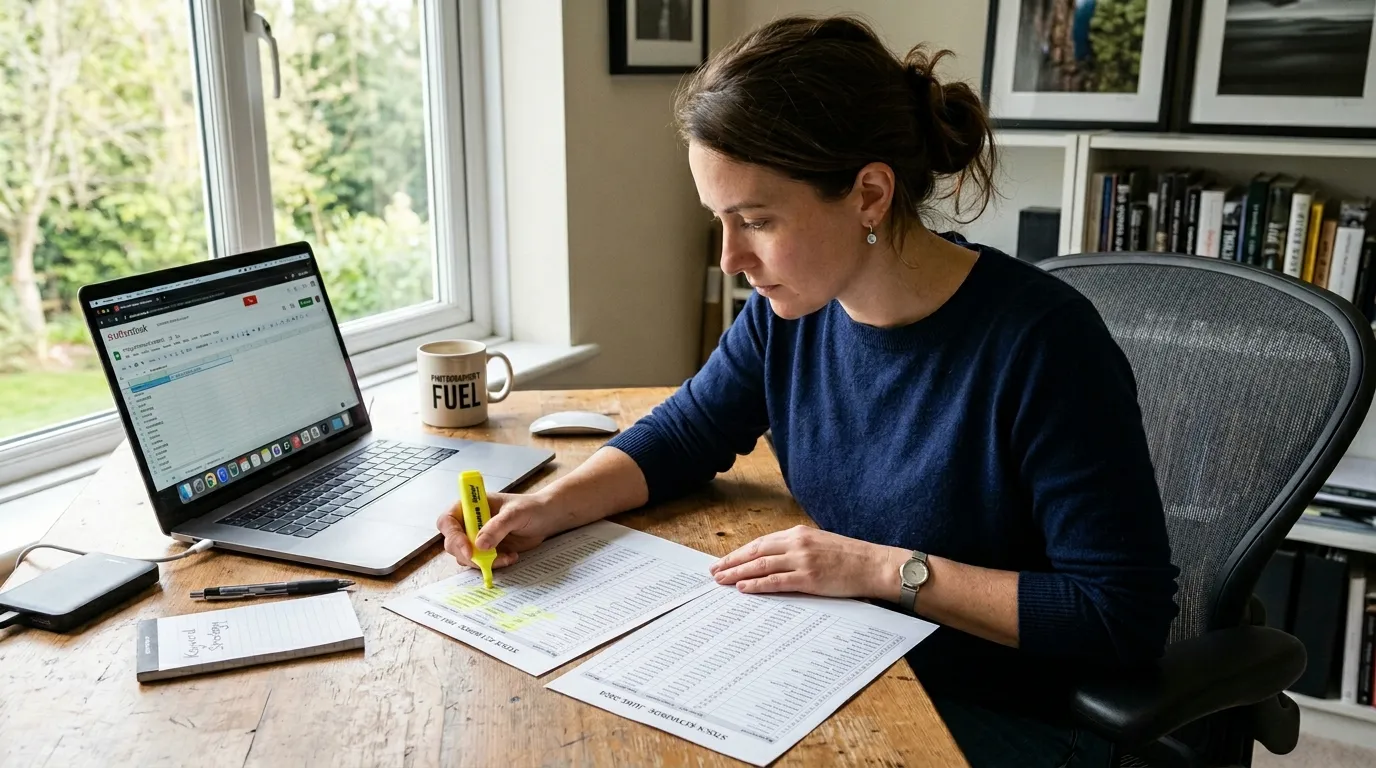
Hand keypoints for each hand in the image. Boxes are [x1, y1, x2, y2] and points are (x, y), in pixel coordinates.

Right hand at [436, 491, 553, 570]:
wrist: (546, 518)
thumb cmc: (530, 508)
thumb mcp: (515, 514)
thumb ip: (497, 527)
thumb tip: (479, 545)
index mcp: (470, 506)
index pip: (448, 521)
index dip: (453, 536)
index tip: (468, 549)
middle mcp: (469, 522)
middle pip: (452, 543)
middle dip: (468, 554)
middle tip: (488, 559)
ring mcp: (477, 538)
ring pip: (465, 557)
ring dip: (483, 562)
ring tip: (507, 556)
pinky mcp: (487, 551)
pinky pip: (481, 563)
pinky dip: (493, 565)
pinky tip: (511, 557)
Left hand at [709, 525, 906, 599]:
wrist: (874, 564)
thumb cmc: (850, 557)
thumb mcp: (820, 543)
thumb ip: (798, 548)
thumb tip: (775, 560)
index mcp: (799, 533)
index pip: (761, 542)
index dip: (740, 552)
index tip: (724, 559)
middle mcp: (797, 543)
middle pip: (755, 552)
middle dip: (731, 561)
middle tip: (713, 571)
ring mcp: (802, 560)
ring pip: (761, 566)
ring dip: (738, 573)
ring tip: (721, 580)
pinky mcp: (808, 578)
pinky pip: (776, 581)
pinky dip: (757, 584)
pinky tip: (743, 588)